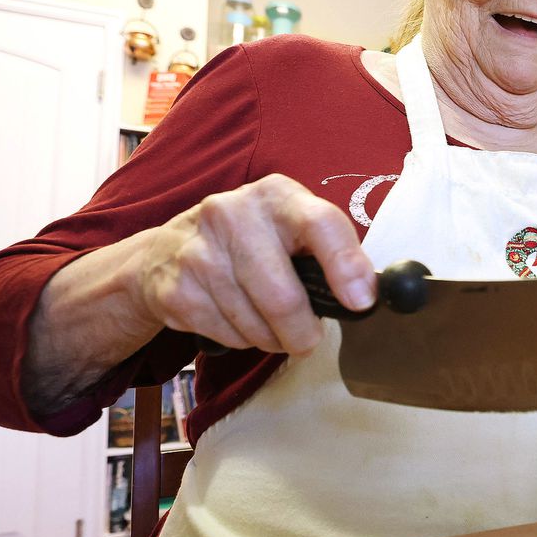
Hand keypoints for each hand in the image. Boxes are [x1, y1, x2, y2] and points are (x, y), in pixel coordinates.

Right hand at [134, 173, 375, 354]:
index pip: (319, 223)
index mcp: (276, 196)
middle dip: (302, 332)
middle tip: (307, 339)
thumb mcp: (290, 229)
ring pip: (255, 325)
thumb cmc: (252, 243)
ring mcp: (198, 252)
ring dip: (272, 339)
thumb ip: (331, 253)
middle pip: (282, 296)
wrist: (166, 251)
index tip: (361, 301)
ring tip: (267, 322)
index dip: (345, 265)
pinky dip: (241, 340)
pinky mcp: (175, 289)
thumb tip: (370, 296)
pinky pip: (227, 336)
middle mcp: (233, 214)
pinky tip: (234, 317)